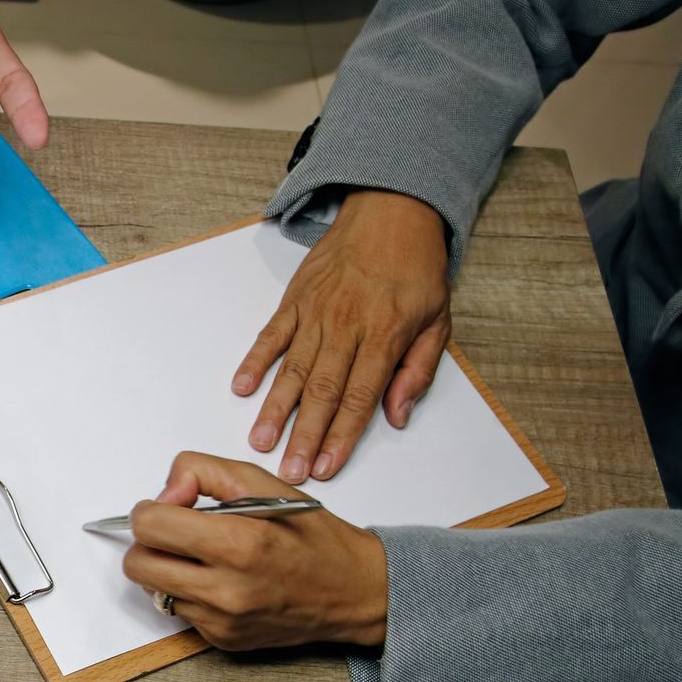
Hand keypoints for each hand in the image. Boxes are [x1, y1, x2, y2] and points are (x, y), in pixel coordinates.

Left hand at [121, 451, 387, 651]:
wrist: (353, 592)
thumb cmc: (313, 537)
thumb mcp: (264, 483)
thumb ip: (204, 473)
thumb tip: (165, 493)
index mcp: (237, 543)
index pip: (148, 526)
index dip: (151, 509)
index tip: (170, 506)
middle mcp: (225, 589)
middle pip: (137, 564)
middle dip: (150, 543)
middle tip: (178, 533)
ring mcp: (221, 620)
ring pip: (153, 591)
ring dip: (167, 569)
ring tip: (203, 557)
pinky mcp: (221, 640)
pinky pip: (179, 613)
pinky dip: (190, 593)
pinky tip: (222, 581)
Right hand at [233, 189, 450, 483]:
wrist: (391, 210)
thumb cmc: (416, 267)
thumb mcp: (438, 320)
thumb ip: (418, 370)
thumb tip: (398, 415)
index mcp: (385, 335)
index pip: (359, 397)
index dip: (341, 437)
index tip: (325, 466)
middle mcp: (347, 327)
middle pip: (322, 392)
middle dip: (303, 435)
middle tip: (288, 470)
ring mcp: (316, 313)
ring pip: (293, 369)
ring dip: (275, 409)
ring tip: (260, 441)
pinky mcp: (294, 300)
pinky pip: (271, 335)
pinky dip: (255, 361)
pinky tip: (242, 387)